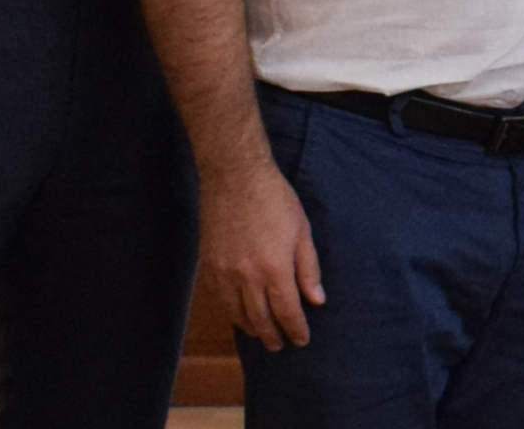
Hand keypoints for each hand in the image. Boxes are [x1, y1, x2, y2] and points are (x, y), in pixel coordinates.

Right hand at [198, 162, 323, 350]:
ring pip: (236, 313)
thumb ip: (308, 269)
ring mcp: (223, 273)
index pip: (287, 311)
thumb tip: (316, 300)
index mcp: (275, 269)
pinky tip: (238, 313)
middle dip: (272, 336)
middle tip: (280, 345)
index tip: (301, 339)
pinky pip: (218, 299)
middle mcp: (247, 277)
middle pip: (260, 318)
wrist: (234, 178)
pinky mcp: (207, 266)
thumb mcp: (302, 231)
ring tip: (260, 334)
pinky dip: (230, 311)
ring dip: (250, 327)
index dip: (296, 329)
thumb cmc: (275, 200)